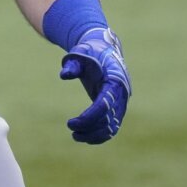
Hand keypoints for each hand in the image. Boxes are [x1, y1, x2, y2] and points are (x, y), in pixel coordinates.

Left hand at [60, 27, 130, 144]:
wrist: (102, 49)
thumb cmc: (88, 51)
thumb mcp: (78, 54)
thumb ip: (72, 64)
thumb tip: (64, 75)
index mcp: (114, 79)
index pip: (104, 104)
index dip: (89, 117)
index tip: (71, 123)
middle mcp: (121, 93)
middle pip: (108, 118)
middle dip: (89, 127)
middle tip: (70, 128)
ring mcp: (121, 101)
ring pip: (112, 126)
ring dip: (95, 135)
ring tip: (75, 136)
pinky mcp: (117, 107)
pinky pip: (112, 126)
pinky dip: (101, 135)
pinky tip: (86, 137)